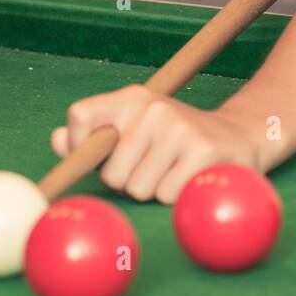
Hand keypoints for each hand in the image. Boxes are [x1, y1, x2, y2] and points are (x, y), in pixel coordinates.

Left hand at [51, 85, 263, 203]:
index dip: (78, 146)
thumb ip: (94, 137)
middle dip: (126, 182)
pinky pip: (165, 196)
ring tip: (172, 172)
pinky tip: (188, 179)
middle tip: (151, 167)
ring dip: (153, 191)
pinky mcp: (202, 151)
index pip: (80, 116)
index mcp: (132, 98)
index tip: (97, 158)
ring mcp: (178, 128)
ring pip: (138, 189)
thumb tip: (57, 140)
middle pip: (110, 171)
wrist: (238, 136)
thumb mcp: (135, 129)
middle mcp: (153, 107)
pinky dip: (174, 197)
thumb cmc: (176, 140)